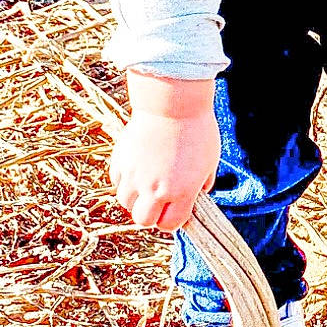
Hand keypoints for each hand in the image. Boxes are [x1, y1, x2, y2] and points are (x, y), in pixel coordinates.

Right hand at [112, 75, 220, 228]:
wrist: (172, 102)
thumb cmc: (196, 128)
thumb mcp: (210, 160)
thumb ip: (202, 183)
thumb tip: (198, 194)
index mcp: (180, 192)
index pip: (170, 224)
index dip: (172, 220)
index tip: (175, 210)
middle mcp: (154, 188)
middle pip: (143, 220)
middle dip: (151, 214)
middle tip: (158, 201)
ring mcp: (134, 175)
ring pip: (125, 202)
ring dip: (135, 198)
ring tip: (146, 183)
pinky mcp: (120, 160)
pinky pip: (117, 182)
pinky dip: (125, 181)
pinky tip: (137, 169)